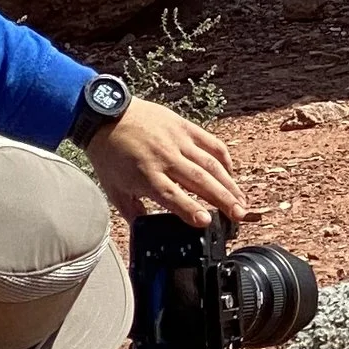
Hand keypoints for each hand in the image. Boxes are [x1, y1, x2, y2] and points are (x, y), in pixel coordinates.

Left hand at [85, 97, 243, 227]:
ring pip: (211, 164)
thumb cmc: (109, 154)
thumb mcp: (114, 189)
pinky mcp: (185, 127)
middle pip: (200, 181)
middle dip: (223, 200)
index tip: (207, 222)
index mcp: (146, 176)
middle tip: (240, 216)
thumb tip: (145, 233)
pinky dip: (225, 159)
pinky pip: (211, 143)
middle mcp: (166, 158)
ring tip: (242, 201)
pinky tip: (231, 174)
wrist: (106, 115)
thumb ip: (133, 212)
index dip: (190, 209)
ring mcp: (178, 141)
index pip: (172, 196)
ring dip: (229, 184)